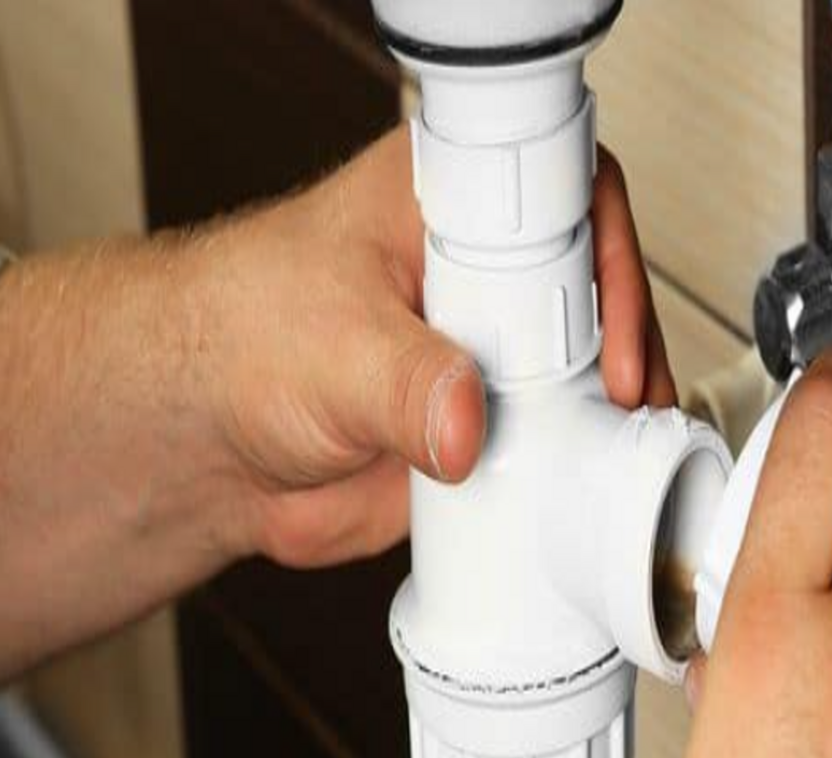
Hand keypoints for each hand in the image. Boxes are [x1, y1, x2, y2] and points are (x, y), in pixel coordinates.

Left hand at [201, 126, 674, 568]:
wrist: (207, 445)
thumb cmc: (238, 345)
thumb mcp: (332, 349)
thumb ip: (405, 385)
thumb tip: (466, 424)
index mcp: (447, 206)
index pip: (567, 198)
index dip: (607, 262)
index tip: (607, 340)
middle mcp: (480, 278)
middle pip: (596, 294)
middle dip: (623, 350)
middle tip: (619, 401)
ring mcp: (490, 356)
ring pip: (587, 375)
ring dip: (609, 417)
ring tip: (616, 450)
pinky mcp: (487, 430)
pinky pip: (554, 445)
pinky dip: (574, 470)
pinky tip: (587, 485)